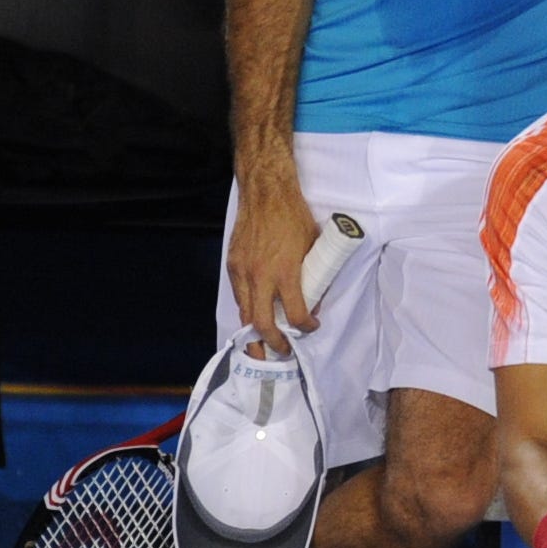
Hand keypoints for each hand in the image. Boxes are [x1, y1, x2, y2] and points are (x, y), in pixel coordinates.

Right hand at [225, 165, 321, 355]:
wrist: (266, 194)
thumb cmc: (294, 217)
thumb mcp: (312, 248)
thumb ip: (313, 275)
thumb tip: (314, 299)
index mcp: (286, 272)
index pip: (295, 313)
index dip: (304, 326)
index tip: (311, 327)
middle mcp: (261, 276)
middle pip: (261, 324)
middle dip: (272, 344)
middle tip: (283, 353)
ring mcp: (243, 272)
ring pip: (245, 313)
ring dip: (254, 333)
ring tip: (263, 346)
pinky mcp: (232, 265)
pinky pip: (238, 296)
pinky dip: (247, 310)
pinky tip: (255, 317)